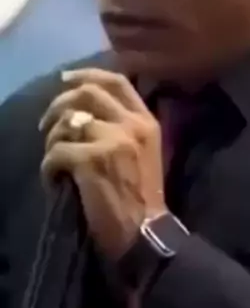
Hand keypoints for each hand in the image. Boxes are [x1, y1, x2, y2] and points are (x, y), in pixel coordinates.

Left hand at [40, 68, 166, 259]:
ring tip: (54, 160)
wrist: (144, 233)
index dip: (87, 74)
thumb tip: (83, 114)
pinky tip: (54, 181)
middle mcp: (132, 124)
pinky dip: (48, 167)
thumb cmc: (142, 198)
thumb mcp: (144, 153)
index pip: (117, 81)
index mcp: (146, 121)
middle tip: (45, 124)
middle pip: (86, 93)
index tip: (65, 79)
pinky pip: (56, 152)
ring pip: (67, 123)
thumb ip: (123, 128)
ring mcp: (112, 139)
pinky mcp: (91, 159)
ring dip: (52, 140)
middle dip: (58, 104)